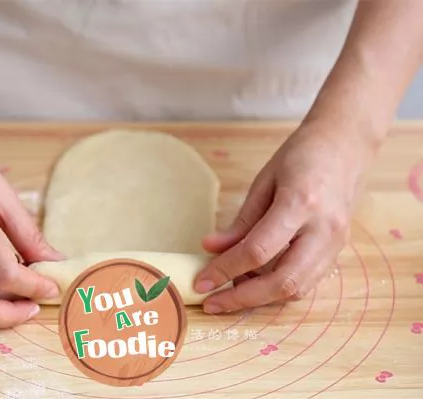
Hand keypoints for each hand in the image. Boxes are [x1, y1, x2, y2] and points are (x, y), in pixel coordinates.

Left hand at [194, 123, 372, 313]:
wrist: (347, 143)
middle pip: (282, 281)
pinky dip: (279, 287)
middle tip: (213, 303)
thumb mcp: (264, 182)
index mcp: (300, 204)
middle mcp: (323, 229)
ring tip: (231, 291)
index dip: (225, 270)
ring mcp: (336, 242)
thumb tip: (211, 249)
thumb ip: (241, 221)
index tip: (201, 282)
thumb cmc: (301, 155)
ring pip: (298, 288)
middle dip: (243, 298)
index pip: (257, 251)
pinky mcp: (339, 250)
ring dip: (261, 297)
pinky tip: (256, 281)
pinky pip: (308, 281)